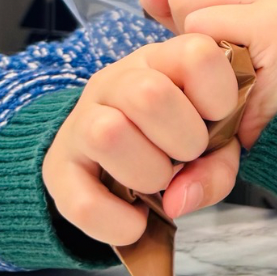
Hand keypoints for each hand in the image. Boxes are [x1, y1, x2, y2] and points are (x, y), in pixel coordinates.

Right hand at [42, 34, 240, 244]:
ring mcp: (80, 119)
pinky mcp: (56, 165)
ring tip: (158, 182)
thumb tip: (178, 199)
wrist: (120, 161)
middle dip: (185, 139)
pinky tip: (135, 222)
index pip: (197, 53)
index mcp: (163, 60)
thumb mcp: (215, 142)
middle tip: (189, 155)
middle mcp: (116, 80)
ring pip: (106, 132)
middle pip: (149, 93)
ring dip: (147, 172)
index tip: (220, 118)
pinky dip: (116, 221)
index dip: (220, 95)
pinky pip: (79, 200)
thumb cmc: (180, 139)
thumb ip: (218, 166)